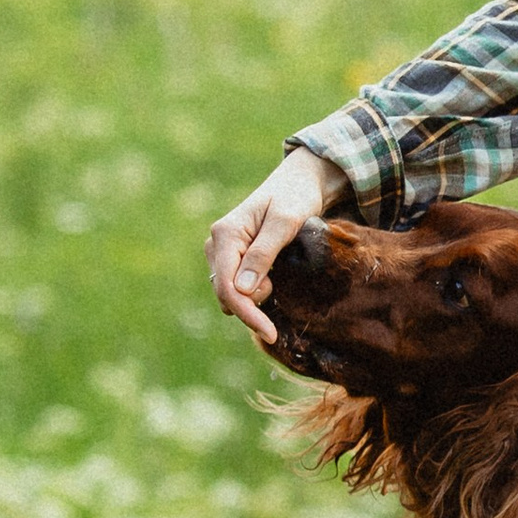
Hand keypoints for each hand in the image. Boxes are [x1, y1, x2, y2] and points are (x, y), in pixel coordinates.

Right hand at [208, 146, 346, 346]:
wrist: (300, 183)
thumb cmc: (296, 197)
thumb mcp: (286, 222)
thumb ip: (264, 253)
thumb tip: (243, 290)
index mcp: (226, 234)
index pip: (227, 286)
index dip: (248, 313)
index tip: (271, 334)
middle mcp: (217, 244)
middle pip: (226, 295)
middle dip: (254, 302)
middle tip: (280, 282)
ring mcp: (223, 253)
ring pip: (231, 294)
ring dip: (256, 296)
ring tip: (279, 272)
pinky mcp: (233, 259)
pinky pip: (238, 288)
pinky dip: (256, 292)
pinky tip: (273, 279)